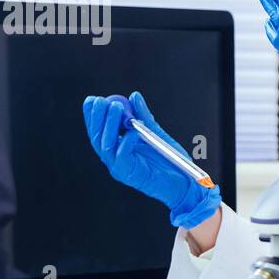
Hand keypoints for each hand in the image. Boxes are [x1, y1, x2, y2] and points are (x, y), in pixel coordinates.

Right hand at [82, 91, 220, 229]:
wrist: (185, 182)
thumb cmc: (170, 160)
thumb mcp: (156, 133)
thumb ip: (144, 116)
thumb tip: (134, 96)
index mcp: (117, 148)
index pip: (99, 130)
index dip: (92, 115)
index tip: (93, 98)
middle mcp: (114, 158)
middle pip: (97, 136)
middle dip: (97, 117)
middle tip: (103, 101)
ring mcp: (120, 167)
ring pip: (105, 145)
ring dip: (109, 124)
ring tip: (117, 107)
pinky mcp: (129, 174)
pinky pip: (122, 157)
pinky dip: (126, 142)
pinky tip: (133, 131)